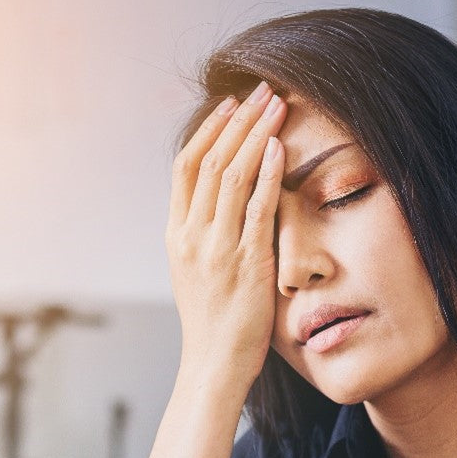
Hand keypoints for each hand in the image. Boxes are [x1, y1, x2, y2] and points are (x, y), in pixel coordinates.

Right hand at [165, 82, 286, 387]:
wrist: (213, 366)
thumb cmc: (213, 325)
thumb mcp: (198, 273)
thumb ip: (207, 236)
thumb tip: (225, 203)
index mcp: (176, 236)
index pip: (186, 167)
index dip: (208, 130)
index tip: (230, 105)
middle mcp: (192, 236)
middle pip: (210, 160)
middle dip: (238, 121)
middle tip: (261, 91)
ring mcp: (216, 248)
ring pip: (232, 175)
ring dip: (256, 134)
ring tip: (276, 105)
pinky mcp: (245, 263)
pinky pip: (256, 207)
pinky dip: (268, 172)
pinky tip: (279, 147)